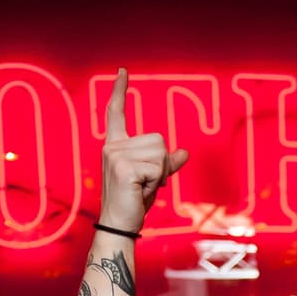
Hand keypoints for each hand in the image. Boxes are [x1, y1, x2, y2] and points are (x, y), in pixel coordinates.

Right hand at [98, 68, 188, 234]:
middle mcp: (112, 146)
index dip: (119, 91)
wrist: (120, 224)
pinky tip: (140, 191)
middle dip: (161, 164)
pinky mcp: (124, 167)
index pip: (116, 112)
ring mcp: (115, 155)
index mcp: (115, 145)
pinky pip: (158, 168)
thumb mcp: (153, 179)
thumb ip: (167, 164)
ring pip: (160, 153)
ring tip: (142, 187)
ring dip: (160, 174)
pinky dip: (156, 182)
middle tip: (146, 183)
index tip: (122, 71)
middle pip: (158, 139)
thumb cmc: (133, 202)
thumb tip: (184, 152)